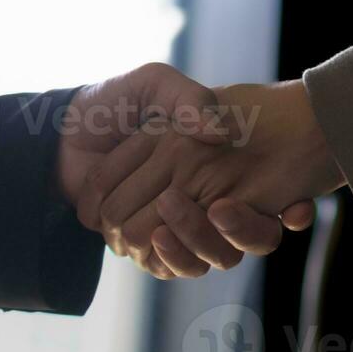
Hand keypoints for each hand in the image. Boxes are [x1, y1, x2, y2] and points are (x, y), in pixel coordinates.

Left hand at [78, 80, 344, 275]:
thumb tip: (219, 134)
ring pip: (209, 258)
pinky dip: (166, 258)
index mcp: (215, 165)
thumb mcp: (153, 85)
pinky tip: (155, 240)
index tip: (293, 210)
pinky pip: (170, 267)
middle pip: (243, 236)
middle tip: (220, 209)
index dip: (286, 210)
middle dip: (241, 230)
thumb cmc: (111, 105)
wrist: (59, 135)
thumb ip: (188, 101)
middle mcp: (203, 199)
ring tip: (175, 225)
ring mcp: (176, 226)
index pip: (266, 200)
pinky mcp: (146, 245)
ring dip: (197, 244)